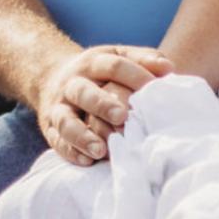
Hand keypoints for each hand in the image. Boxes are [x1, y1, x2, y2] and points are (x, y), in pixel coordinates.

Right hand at [35, 44, 173, 166]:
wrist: (51, 78)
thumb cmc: (99, 73)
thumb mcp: (117, 58)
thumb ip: (143, 60)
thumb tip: (169, 69)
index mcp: (92, 63)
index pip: (112, 66)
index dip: (134, 76)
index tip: (154, 89)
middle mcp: (72, 83)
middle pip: (84, 92)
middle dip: (102, 104)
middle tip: (123, 116)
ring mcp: (58, 107)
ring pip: (66, 120)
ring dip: (82, 136)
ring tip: (102, 150)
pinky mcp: (50, 128)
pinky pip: (57, 141)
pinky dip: (71, 151)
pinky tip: (88, 161)